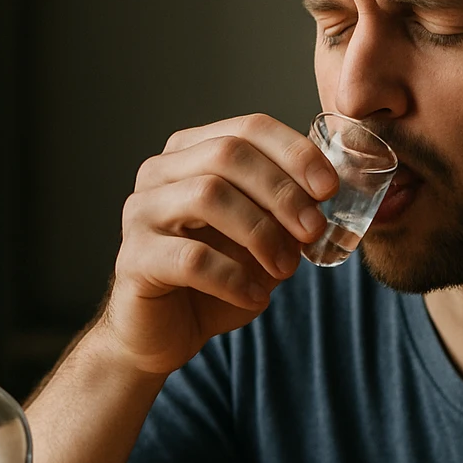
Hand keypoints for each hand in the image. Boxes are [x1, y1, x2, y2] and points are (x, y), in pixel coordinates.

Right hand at [103, 114, 338, 375]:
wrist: (164, 333)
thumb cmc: (214, 279)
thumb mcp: (261, 238)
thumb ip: (286, 209)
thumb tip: (325, 192)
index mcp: (191, 153)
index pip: (248, 128)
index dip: (295, 152)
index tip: (329, 188)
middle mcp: (159, 173)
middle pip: (228, 154)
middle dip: (281, 191)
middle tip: (313, 230)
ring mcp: (141, 213)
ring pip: (207, 195)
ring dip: (260, 232)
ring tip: (285, 269)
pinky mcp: (133, 259)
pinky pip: (191, 258)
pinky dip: (233, 277)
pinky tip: (255, 297)